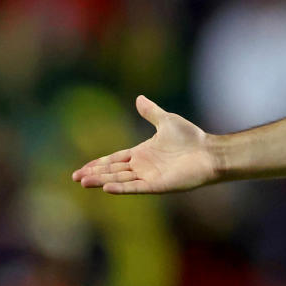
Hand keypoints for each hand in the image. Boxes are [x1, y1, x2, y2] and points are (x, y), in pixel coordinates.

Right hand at [71, 95, 218, 193]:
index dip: (98, 163)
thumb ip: (151, 112)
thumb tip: (138, 98)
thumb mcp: (167, 121)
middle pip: (113, 170)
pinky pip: (135, 187)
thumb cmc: (192, 138)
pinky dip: (121, 187)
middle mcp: (143, 166)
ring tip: (84, 182)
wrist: (209, 152)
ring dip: (102, 180)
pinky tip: (107, 187)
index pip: (115, 160)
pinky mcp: (157, 185)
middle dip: (95, 173)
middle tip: (75, 178)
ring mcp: (149, 177)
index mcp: (143, 153)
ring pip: (120, 179)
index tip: (82, 169)